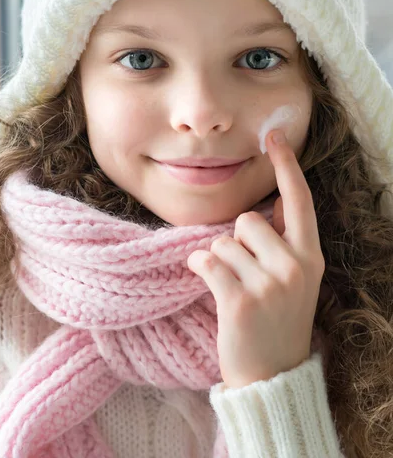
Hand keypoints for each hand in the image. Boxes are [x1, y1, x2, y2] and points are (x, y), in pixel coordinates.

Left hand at [187, 129, 324, 388]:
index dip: (286, 166)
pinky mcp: (240, 300)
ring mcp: (270, 284)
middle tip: (245, 273)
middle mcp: (295, 266)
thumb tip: (274, 201)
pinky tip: (210, 285)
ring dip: (219, 259)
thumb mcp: (296, 278)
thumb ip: (286, 240)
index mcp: (310, 256)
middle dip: (237, 239)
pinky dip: (199, 267)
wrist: (272, 375)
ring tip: (233, 287)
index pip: (299, 200)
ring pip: (223, 240)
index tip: (274, 134)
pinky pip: (206, 260)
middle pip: (247, 219)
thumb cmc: (278, 319)